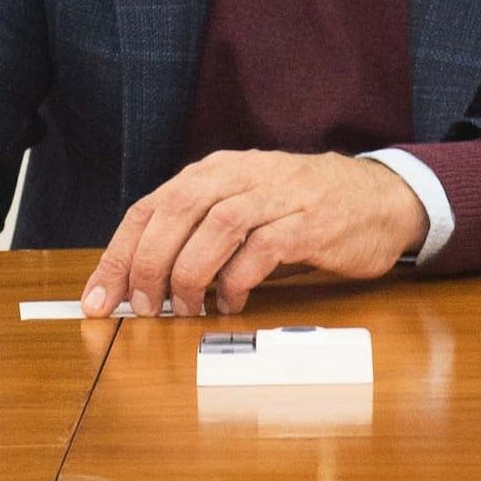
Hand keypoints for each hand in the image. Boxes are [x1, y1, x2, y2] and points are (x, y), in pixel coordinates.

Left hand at [82, 151, 428, 317]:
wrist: (380, 198)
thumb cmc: (303, 208)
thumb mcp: (244, 206)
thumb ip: (199, 233)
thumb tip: (143, 283)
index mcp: (216, 171)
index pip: (151, 207)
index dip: (119, 254)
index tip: (100, 298)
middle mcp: (242, 175)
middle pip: (176, 211)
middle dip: (148, 264)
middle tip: (144, 307)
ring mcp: (278, 196)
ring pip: (215, 227)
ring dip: (190, 274)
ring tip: (186, 308)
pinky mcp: (309, 223)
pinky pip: (261, 250)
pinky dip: (237, 281)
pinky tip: (231, 302)